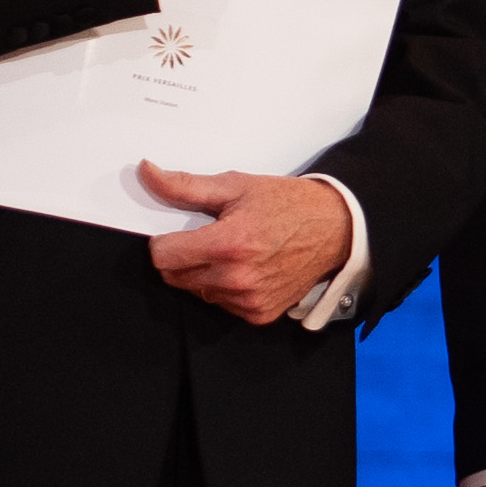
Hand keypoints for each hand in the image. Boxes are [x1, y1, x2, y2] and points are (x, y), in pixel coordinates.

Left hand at [141, 163, 349, 323]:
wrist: (338, 230)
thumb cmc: (289, 205)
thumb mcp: (236, 186)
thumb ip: (185, 186)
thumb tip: (147, 172)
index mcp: (229, 244)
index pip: (162, 257)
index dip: (165, 241)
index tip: (182, 232)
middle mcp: (237, 278)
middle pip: (174, 277)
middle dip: (183, 257)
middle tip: (212, 239)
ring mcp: (248, 300)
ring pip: (196, 291)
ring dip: (204, 275)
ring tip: (235, 254)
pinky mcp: (258, 314)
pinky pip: (221, 304)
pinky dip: (226, 289)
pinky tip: (248, 270)